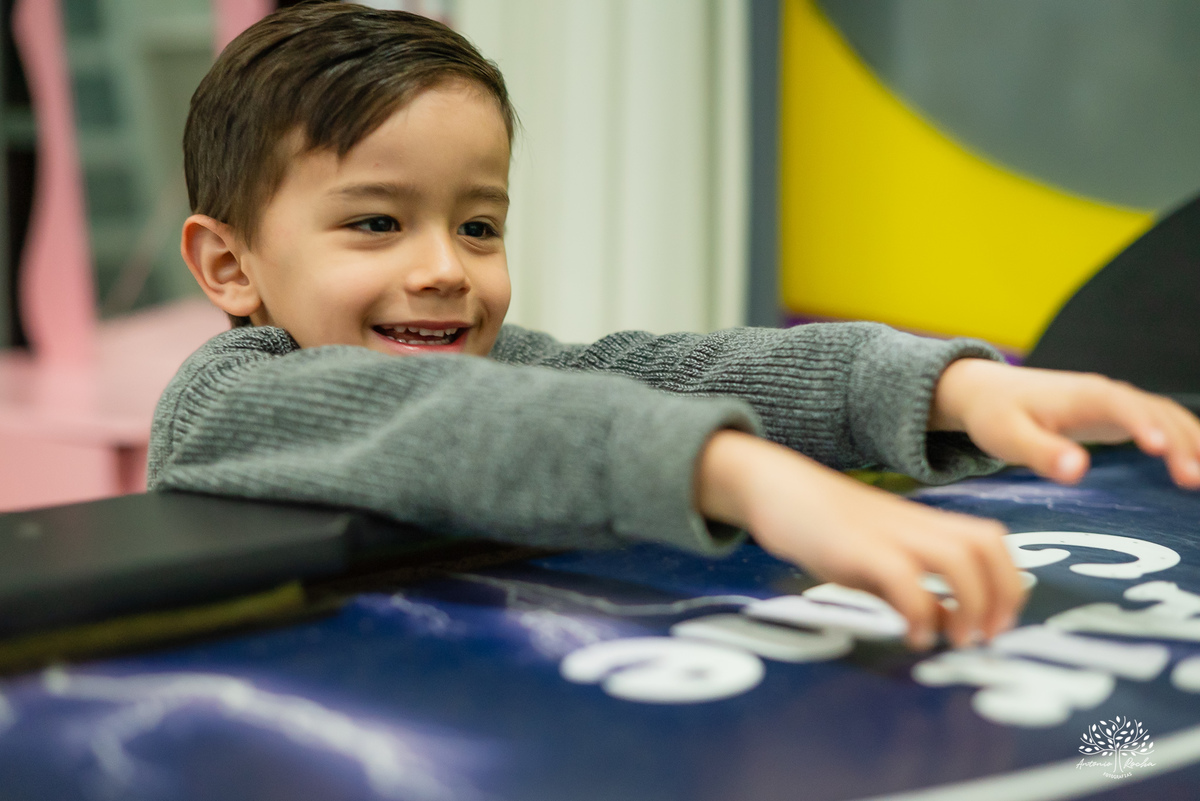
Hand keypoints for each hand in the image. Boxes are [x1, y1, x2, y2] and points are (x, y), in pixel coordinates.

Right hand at [696, 431, 1024, 649]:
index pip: (991, 542)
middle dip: (1002, 595)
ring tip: (959, 640)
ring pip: (958, 556)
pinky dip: (919, 610)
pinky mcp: (856, 547)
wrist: (777, 489)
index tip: (997, 625)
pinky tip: (913, 634)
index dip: (1008, 585)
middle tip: (986, 637)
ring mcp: (888, 533)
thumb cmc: (827, 528)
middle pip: (987, 545)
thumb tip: (950, 623)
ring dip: (972, 604)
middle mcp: (915, 526)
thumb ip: (918, 587)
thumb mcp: (880, 560)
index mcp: (926, 526)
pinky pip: (903, 576)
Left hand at [932, 359, 1199, 487]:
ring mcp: (1115, 402)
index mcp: (1081, 395)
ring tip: (1199, 479)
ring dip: (1190, 441)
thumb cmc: (996, 415)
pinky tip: (1196, 465)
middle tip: (1192, 480)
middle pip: (1154, 412)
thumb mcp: (1008, 438)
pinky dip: (1185, 439)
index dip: (1144, 425)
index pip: (1121, 405)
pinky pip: (1161, 422)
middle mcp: (1106, 393)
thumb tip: (1077, 471)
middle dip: (1179, 442)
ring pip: (1165, 415)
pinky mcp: (1118, 415)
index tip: (1162, 450)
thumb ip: (1041, 453)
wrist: (987, 392)